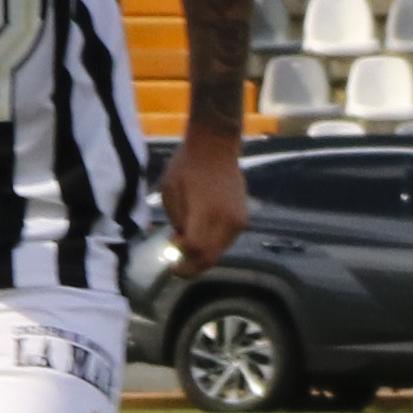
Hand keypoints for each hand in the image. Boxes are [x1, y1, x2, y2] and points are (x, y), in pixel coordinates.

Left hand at [162, 130, 248, 261]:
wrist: (215, 146)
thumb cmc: (187, 166)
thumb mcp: (170, 192)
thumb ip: (176, 221)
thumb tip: (180, 244)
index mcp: (206, 211)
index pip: (195, 249)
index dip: (183, 262)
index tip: (171, 264)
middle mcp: (226, 219)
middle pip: (210, 257)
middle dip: (192, 266)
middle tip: (178, 266)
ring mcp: (237, 221)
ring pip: (219, 252)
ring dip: (202, 256)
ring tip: (187, 245)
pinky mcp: (243, 219)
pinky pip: (226, 242)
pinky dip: (212, 245)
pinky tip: (201, 234)